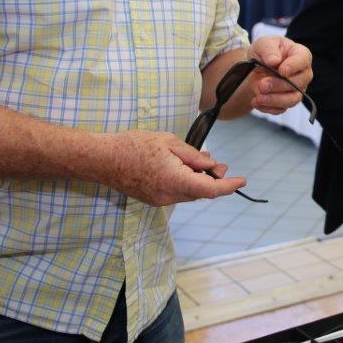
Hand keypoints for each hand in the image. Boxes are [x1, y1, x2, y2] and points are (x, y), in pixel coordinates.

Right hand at [92, 131, 247, 205]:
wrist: (101, 159)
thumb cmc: (132, 146)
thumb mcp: (168, 142)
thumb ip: (193, 155)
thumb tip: (210, 166)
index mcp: (174, 180)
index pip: (210, 190)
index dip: (229, 186)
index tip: (242, 181)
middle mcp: (168, 195)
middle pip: (201, 192)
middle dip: (214, 179)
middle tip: (219, 163)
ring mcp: (159, 200)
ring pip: (190, 193)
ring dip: (200, 179)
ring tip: (202, 160)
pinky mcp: (153, 199)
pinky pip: (177, 193)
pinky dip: (186, 182)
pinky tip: (185, 167)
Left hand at [249, 36, 312, 114]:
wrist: (254, 68)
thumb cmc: (264, 53)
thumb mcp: (263, 44)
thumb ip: (269, 49)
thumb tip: (274, 61)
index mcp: (300, 54)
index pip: (303, 60)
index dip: (293, 66)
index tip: (281, 70)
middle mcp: (303, 73)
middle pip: (298, 83)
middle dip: (279, 85)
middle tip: (262, 84)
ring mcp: (297, 90)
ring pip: (292, 100)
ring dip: (274, 100)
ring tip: (258, 97)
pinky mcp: (287, 102)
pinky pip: (281, 109)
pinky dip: (267, 107)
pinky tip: (256, 101)